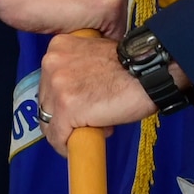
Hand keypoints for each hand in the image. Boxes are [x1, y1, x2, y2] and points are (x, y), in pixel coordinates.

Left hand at [37, 33, 170, 154]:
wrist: (147, 72)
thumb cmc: (129, 66)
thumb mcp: (94, 55)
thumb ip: (77, 70)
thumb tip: (73, 97)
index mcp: (58, 46)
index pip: (48, 82)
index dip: (62, 98)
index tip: (77, 107)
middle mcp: (52, 63)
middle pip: (46, 101)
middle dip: (64, 115)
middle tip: (89, 118)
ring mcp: (57, 85)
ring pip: (49, 121)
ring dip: (68, 130)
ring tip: (93, 127)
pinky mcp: (66, 108)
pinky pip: (57, 137)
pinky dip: (67, 147)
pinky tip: (82, 144)